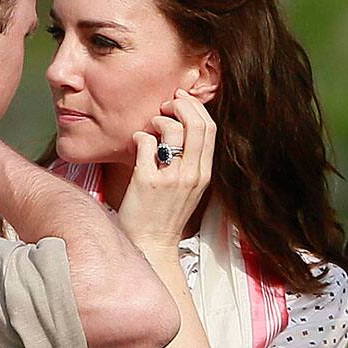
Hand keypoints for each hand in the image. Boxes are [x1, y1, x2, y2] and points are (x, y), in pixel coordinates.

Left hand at [118, 89, 216, 257]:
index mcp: (204, 174)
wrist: (150, 245)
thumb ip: (190, 161)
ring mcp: (170, 178)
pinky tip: (137, 143)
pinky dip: (140, 137)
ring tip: (150, 128)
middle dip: (181, 106)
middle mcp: (191, 174)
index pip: (210, 129)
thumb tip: (181, 128)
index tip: (182, 102)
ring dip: (158, 120)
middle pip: (196, 124)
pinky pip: (146, 143)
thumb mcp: (188, 188)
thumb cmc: (165, 214)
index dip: (196, 108)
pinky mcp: (147, 180)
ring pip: (172, 130)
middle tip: (166, 106)